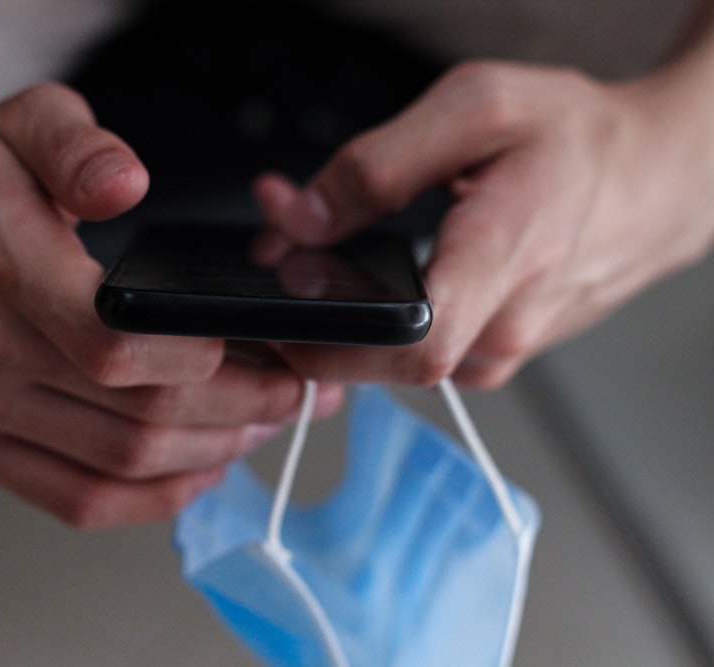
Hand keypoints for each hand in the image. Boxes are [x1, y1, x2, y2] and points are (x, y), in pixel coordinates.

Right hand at [0, 83, 342, 527]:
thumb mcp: (25, 118)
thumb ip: (80, 146)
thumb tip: (125, 184)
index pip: (116, 344)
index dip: (210, 363)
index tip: (272, 353)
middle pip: (133, 415)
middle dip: (237, 413)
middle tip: (292, 396)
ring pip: (115, 463)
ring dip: (205, 455)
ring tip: (258, 428)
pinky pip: (71, 499)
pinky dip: (145, 500)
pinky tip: (193, 473)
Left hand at [256, 60, 713, 387]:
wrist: (654, 179)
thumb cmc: (577, 140)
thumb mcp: (478, 107)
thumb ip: (381, 165)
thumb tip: (304, 218)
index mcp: (504, 259)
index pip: (415, 342)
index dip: (334, 337)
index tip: (286, 296)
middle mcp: (505, 324)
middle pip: (385, 359)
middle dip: (316, 312)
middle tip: (286, 248)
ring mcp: (501, 348)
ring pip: (396, 359)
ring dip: (341, 312)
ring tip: (320, 247)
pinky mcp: (494, 352)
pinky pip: (421, 349)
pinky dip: (379, 315)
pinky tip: (366, 270)